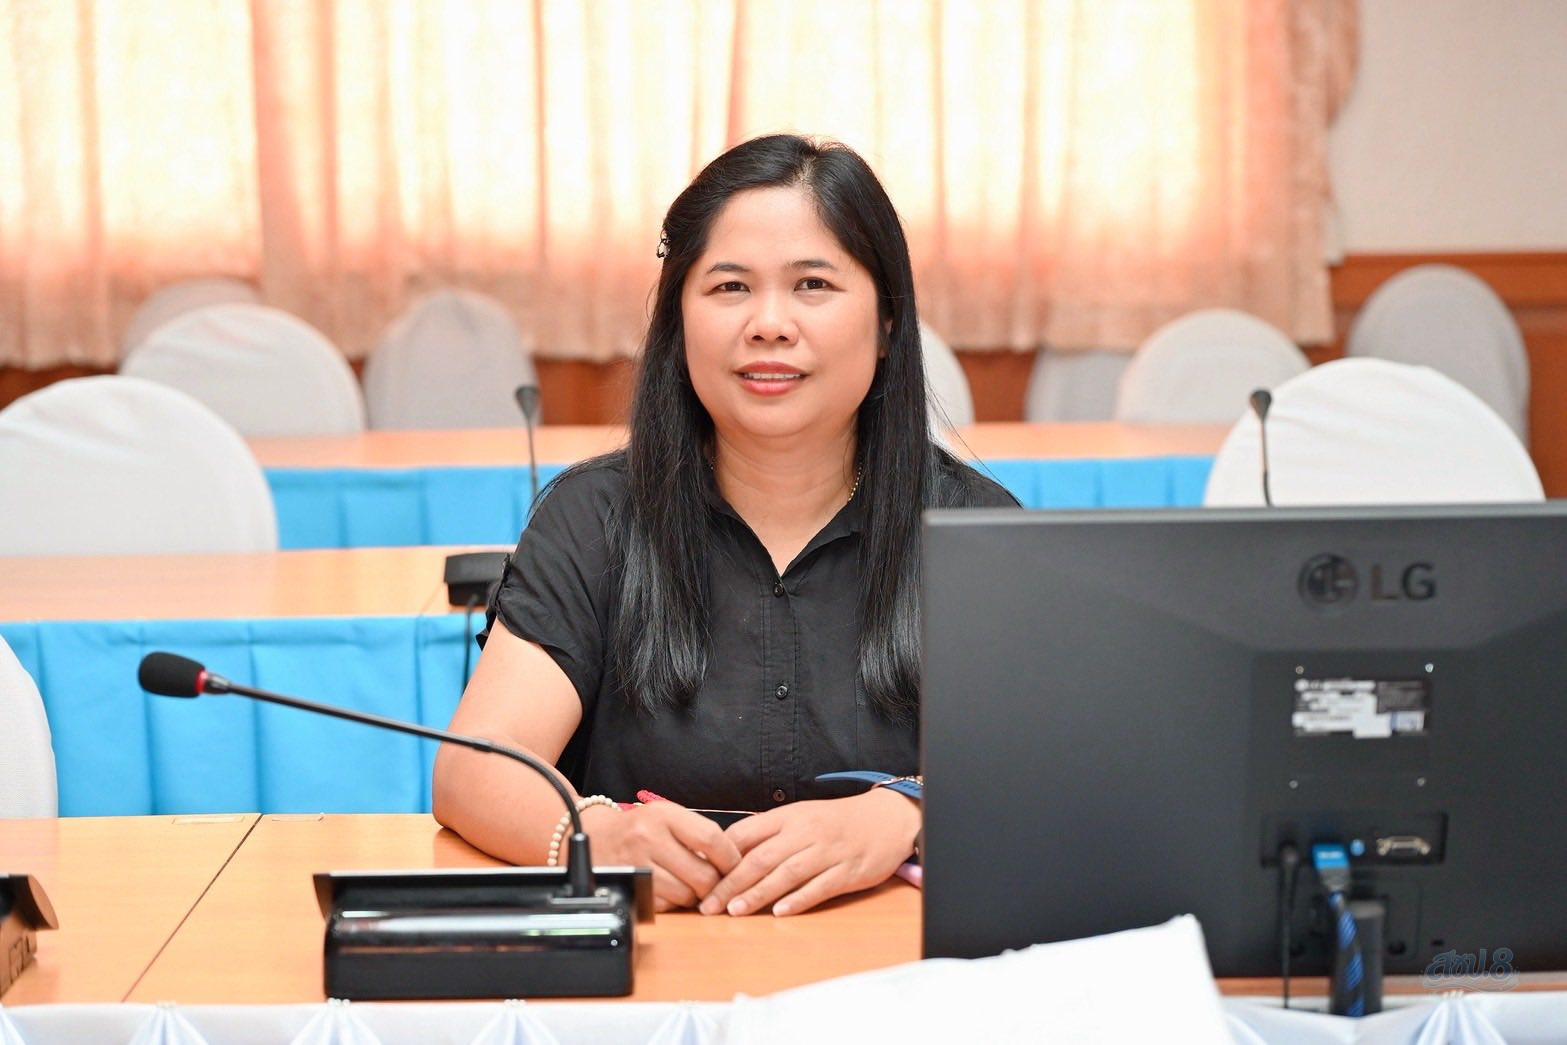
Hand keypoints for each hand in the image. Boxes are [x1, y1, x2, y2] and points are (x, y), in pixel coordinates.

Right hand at [580, 801, 742, 911]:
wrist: (595, 836)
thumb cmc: (640, 827)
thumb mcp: (667, 816)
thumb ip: (698, 833)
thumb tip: (733, 861)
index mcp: (664, 815)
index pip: (711, 839)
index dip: (730, 857)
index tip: (735, 865)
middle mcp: (649, 838)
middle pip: (702, 874)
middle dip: (714, 883)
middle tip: (714, 881)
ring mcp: (637, 865)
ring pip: (685, 894)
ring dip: (694, 896)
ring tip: (690, 884)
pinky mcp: (629, 887)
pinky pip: (665, 906)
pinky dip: (673, 903)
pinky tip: (670, 890)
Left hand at [700, 788, 919, 916]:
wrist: (886, 819)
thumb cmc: (836, 821)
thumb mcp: (800, 816)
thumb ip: (769, 833)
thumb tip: (729, 854)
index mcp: (789, 816)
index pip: (747, 834)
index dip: (721, 856)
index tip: (701, 876)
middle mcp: (806, 832)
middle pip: (761, 858)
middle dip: (731, 883)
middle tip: (709, 905)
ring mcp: (827, 852)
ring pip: (786, 873)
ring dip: (758, 894)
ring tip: (735, 911)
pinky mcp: (847, 871)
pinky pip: (819, 887)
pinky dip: (798, 900)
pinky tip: (779, 912)